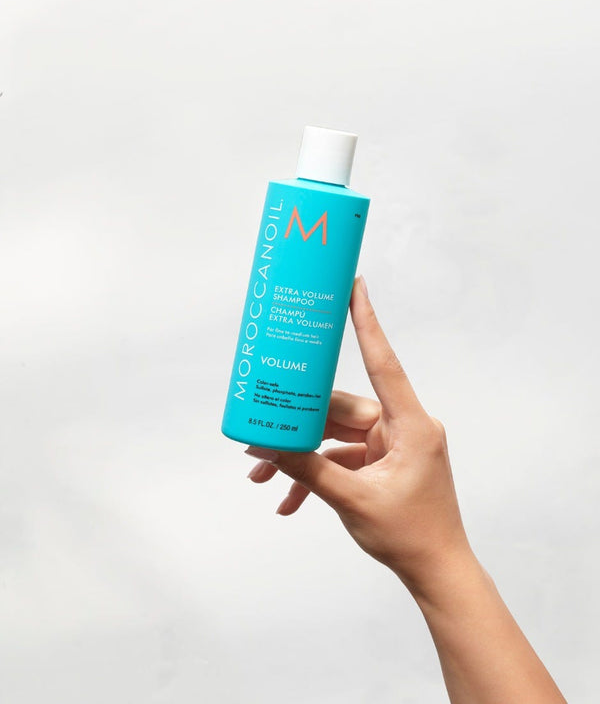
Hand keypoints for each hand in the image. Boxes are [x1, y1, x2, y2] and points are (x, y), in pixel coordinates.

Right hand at [246, 276, 473, 595]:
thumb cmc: (410, 536)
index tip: (355, 286)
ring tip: (260, 476)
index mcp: (410, 425)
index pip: (383, 363)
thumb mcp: (354, 502)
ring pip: (335, 436)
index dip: (366, 323)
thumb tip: (269, 448)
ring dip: (300, 455)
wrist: (436, 571)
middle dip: (297, 426)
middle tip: (256, 440)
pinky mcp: (383, 463)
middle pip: (340, 410)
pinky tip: (288, 501)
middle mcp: (402, 427)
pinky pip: (343, 459)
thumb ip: (309, 472)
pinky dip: (317, 475)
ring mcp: (392, 445)